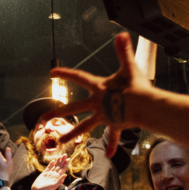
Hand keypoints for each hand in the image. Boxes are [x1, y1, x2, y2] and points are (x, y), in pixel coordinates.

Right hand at [28, 155, 67, 189]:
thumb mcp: (54, 185)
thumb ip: (60, 180)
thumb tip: (65, 174)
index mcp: (57, 177)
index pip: (63, 169)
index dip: (66, 164)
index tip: (68, 159)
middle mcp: (54, 175)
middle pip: (59, 166)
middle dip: (62, 160)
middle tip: (65, 154)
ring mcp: (49, 174)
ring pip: (54, 166)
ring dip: (57, 161)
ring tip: (60, 156)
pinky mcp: (44, 174)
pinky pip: (48, 167)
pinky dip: (51, 164)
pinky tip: (53, 161)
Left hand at [47, 32, 151, 156]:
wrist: (147, 106)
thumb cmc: (138, 86)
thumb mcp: (130, 67)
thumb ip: (124, 51)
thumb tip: (121, 34)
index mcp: (99, 88)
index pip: (79, 77)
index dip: (66, 73)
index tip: (52, 72)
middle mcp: (98, 103)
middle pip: (74, 108)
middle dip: (57, 112)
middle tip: (41, 118)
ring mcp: (104, 115)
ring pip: (85, 126)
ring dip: (73, 133)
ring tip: (61, 141)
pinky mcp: (114, 124)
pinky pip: (112, 136)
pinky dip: (110, 145)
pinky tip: (107, 156)